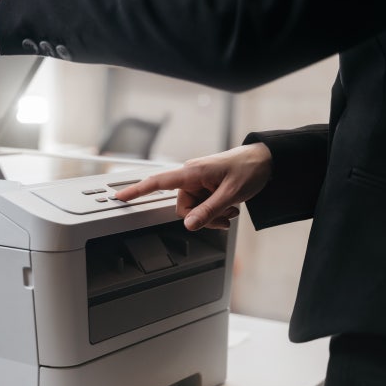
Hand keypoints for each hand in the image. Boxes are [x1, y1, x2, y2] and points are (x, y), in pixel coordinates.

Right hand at [115, 143, 272, 230]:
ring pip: (193, 209)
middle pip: (182, 206)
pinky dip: (215, 211)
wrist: (266, 160)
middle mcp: (191, 176)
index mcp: (192, 172)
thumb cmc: (249, 168)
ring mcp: (198, 182)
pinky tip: (229, 208)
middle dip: (202, 217)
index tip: (120, 196)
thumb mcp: (231, 194)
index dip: (137, 190)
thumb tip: (188, 225)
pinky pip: (202, 206)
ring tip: (230, 211)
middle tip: (223, 217)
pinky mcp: (205, 186)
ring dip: (212, 215)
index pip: (157, 182)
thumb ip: (208, 210)